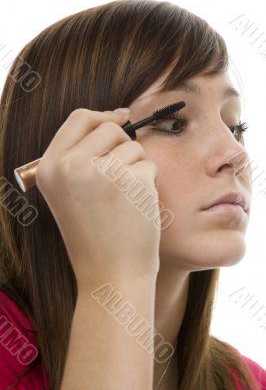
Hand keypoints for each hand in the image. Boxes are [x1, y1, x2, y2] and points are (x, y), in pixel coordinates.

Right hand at [35, 108, 160, 284]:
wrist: (110, 274)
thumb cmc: (93, 234)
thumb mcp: (69, 192)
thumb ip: (81, 154)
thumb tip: (118, 115)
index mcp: (49, 168)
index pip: (79, 118)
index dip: (102, 116)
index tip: (121, 118)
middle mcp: (71, 166)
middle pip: (109, 127)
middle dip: (121, 146)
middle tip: (118, 178)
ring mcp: (102, 172)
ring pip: (132, 146)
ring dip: (134, 168)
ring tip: (123, 200)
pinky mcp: (132, 181)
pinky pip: (148, 165)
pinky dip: (147, 184)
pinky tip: (135, 208)